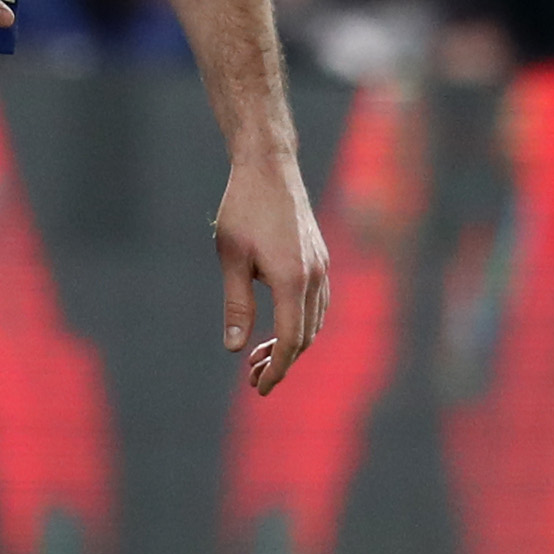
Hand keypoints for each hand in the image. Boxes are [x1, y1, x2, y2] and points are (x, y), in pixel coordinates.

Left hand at [213, 149, 328, 395]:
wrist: (269, 166)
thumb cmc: (243, 208)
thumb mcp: (231, 257)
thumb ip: (236, 305)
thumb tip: (235, 348)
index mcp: (292, 279)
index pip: (291, 340)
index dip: (277, 369)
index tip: (258, 388)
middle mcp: (314, 275)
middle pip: (306, 336)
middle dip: (282, 362)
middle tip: (252, 377)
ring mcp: (322, 266)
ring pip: (315, 321)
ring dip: (292, 344)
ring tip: (260, 355)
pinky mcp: (321, 257)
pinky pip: (319, 303)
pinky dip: (302, 323)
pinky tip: (280, 326)